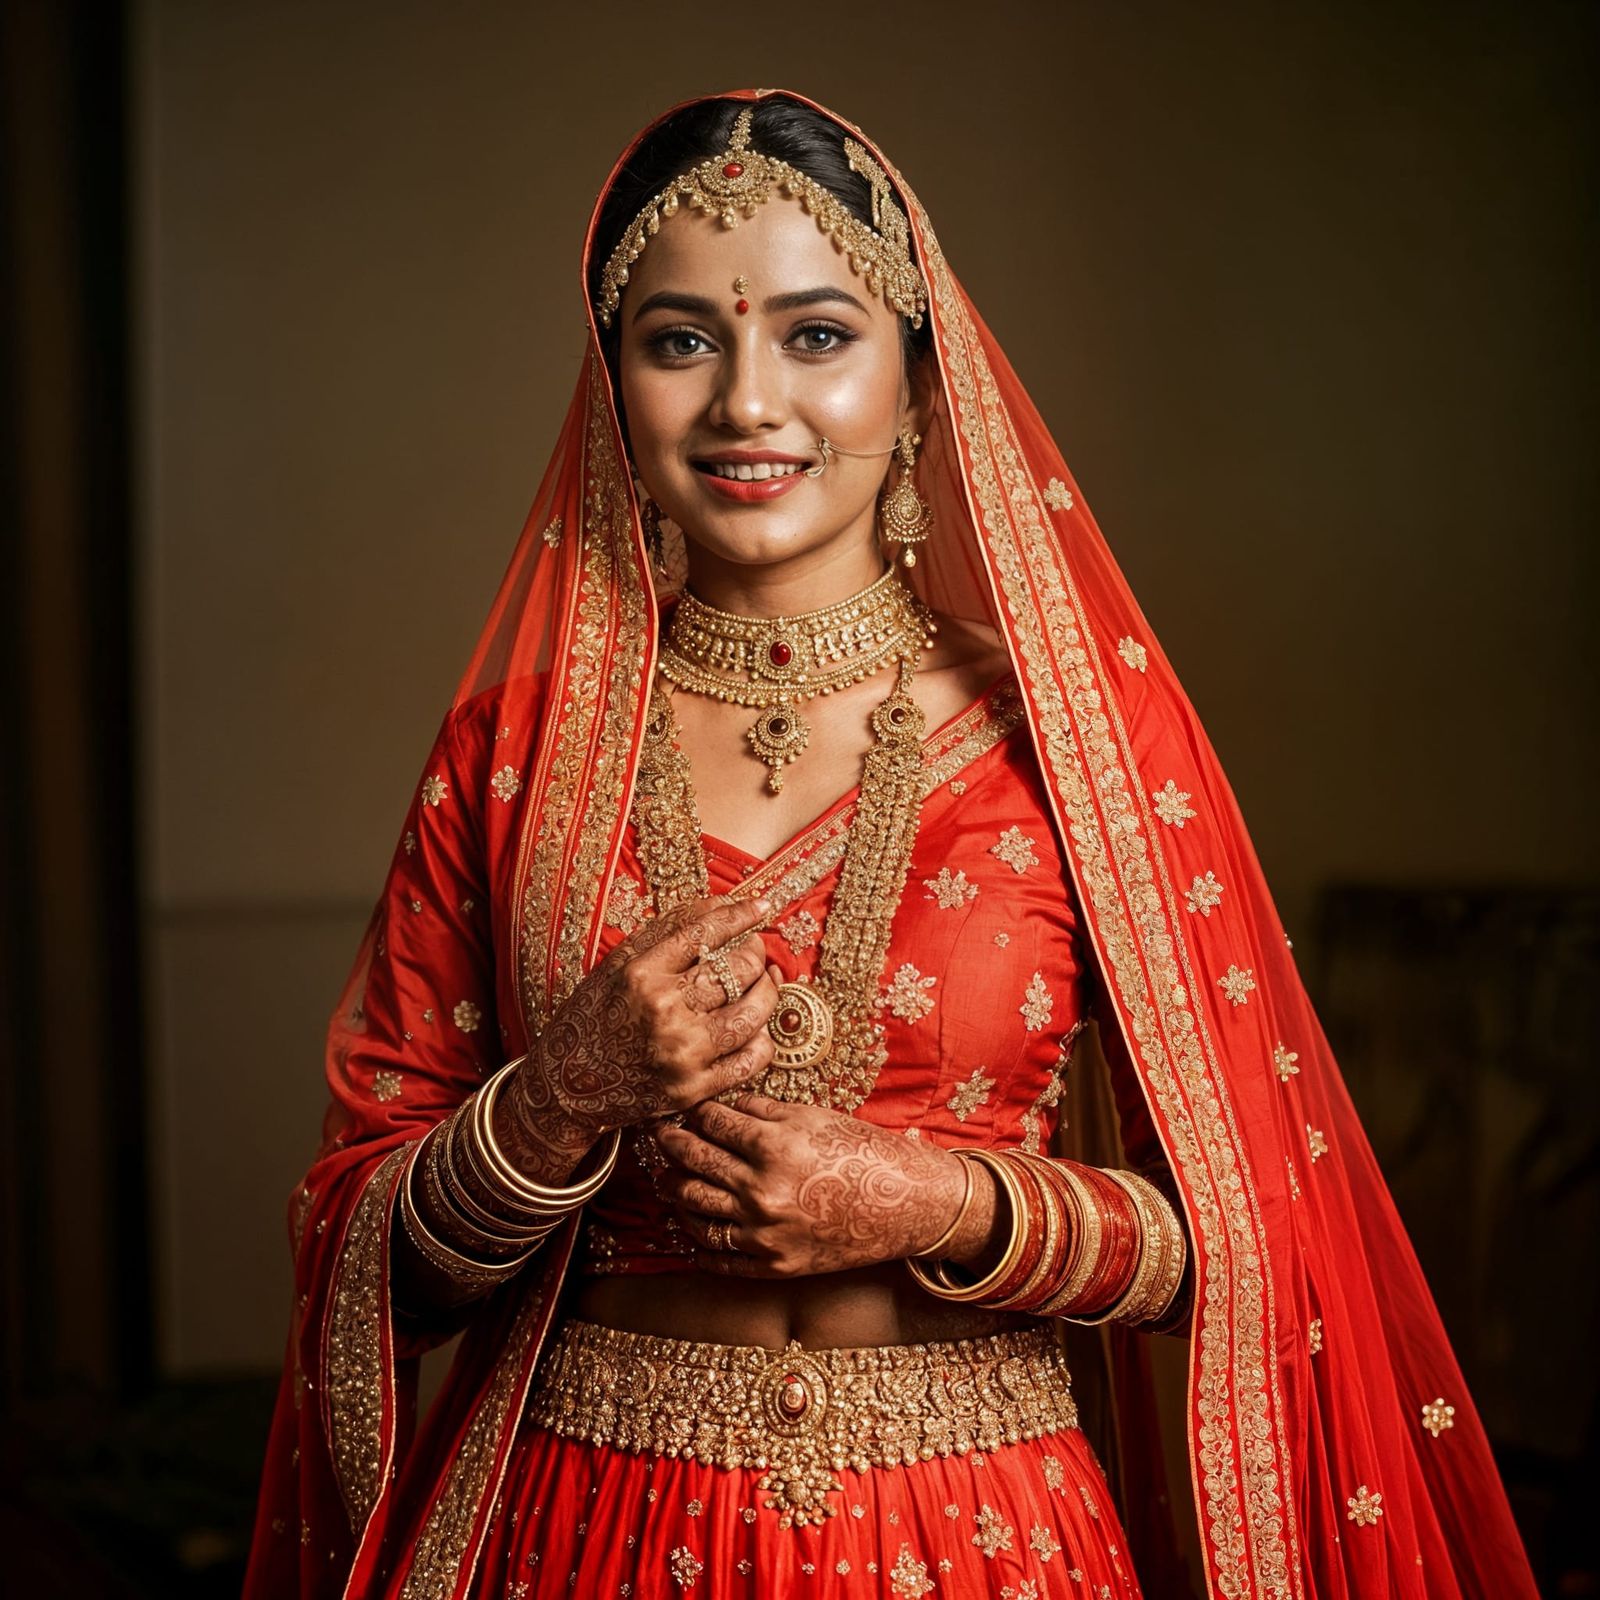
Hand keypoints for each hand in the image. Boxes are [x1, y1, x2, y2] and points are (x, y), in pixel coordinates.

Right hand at [504, 895, 778, 1148]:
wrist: (568, 1085)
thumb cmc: (595, 1016)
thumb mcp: (619, 965)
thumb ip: (667, 932)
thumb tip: (721, 903)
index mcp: (641, 974)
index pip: (704, 932)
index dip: (739, 915)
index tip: (759, 907)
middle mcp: (663, 1011)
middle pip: (736, 970)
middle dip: (755, 953)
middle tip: (754, 950)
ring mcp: (681, 1053)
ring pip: (753, 1013)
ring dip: (767, 991)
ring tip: (763, 982)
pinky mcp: (693, 1089)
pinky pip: (750, 1060)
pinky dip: (761, 1039)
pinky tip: (755, 1027)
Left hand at [655, 1091, 970, 1277]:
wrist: (905, 1205)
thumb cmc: (863, 1153)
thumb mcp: (814, 1118)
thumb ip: (763, 1112)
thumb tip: (722, 1106)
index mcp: (773, 1147)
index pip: (709, 1122)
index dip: (692, 1112)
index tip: (684, 1108)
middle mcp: (762, 1191)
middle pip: (693, 1163)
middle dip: (670, 1144)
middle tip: (660, 1135)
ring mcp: (765, 1233)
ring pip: (694, 1209)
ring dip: (675, 1190)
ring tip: (669, 1179)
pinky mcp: (773, 1265)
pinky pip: (717, 1255)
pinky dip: (697, 1239)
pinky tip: (692, 1224)